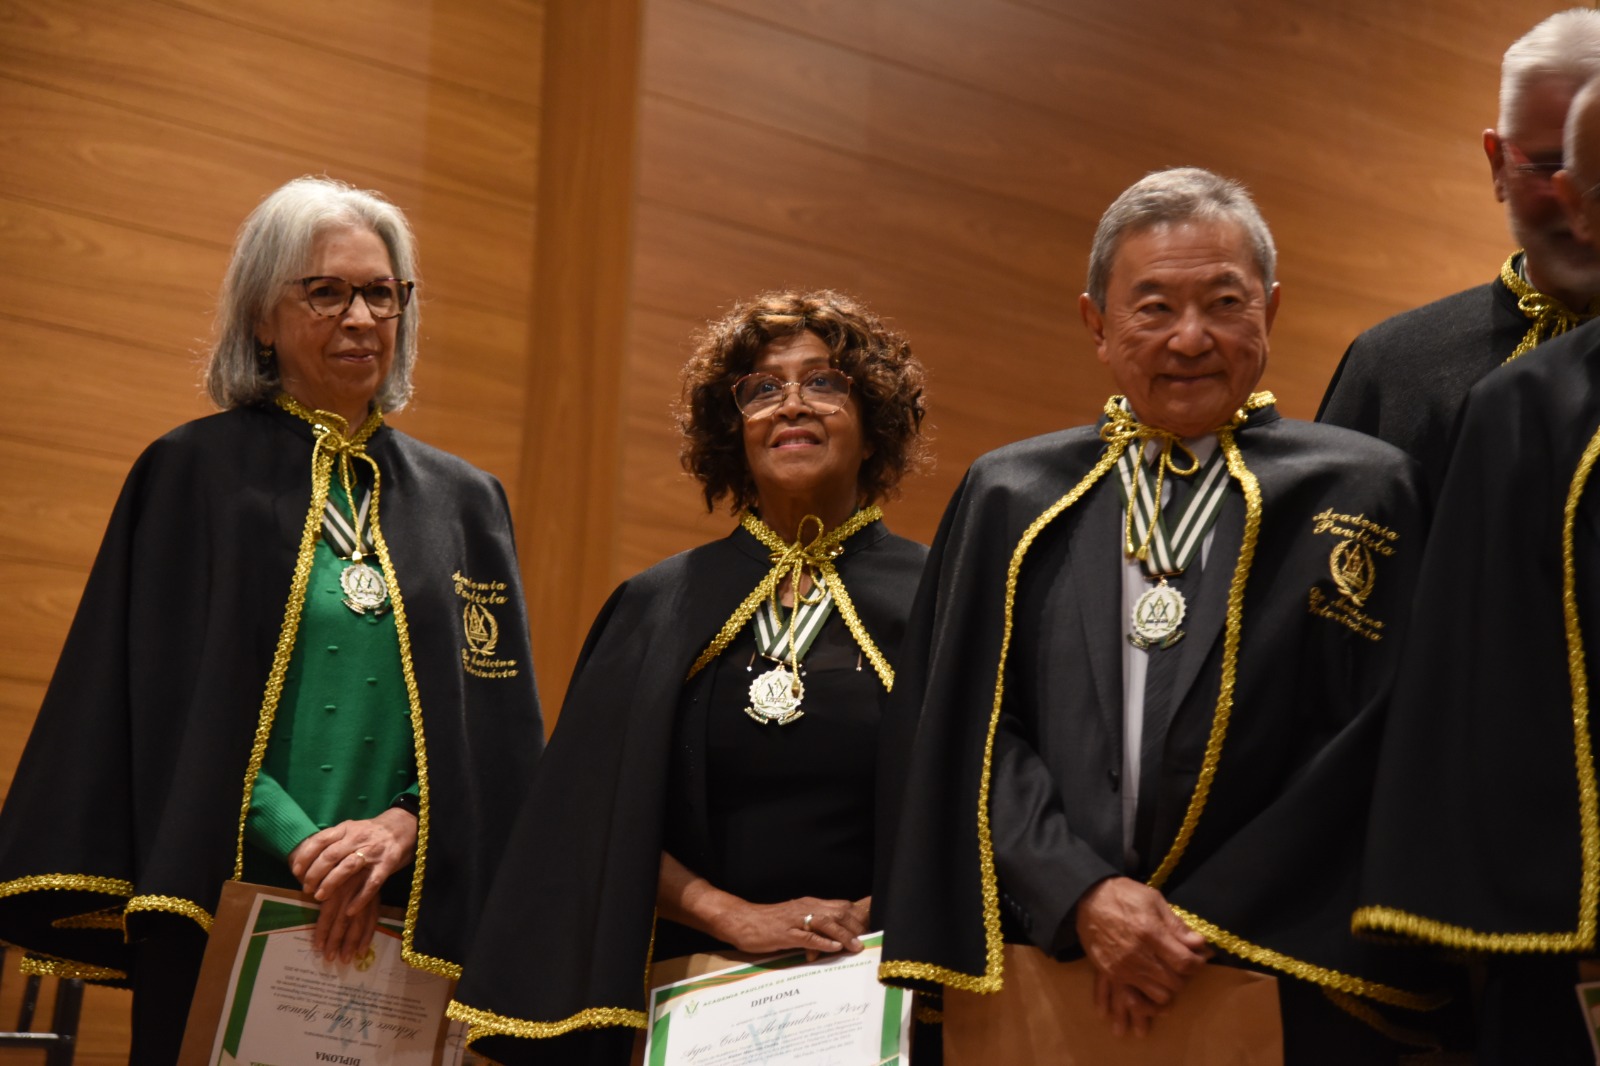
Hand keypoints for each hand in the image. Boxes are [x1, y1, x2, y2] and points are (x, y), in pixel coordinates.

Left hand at [287, 807, 417, 960]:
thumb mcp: (351, 830)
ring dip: (331, 883)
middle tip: (306, 889)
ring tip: (319, 897)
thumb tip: (304, 858)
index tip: (295, 871)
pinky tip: (350, 911)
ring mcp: (373, 851)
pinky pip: (372, 883)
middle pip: (331, 855)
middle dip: (315, 873)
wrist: (404, 826)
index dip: (306, 856)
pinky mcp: (388, 864)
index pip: (320, 840)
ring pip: (348, 867)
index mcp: (346, 829)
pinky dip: (360, 898)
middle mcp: (358, 838)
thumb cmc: (371, 833)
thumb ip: (333, 841)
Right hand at [711, 894, 867, 956]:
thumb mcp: (794, 920)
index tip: (868, 929)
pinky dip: (823, 943)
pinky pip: (807, 937)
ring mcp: (795, 920)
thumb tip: (833, 938)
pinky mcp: (785, 933)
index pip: (839, 907)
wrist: (742, 921)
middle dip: (855, 926)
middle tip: (867, 941)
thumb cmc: (768, 923)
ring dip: (843, 935)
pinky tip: (833, 948)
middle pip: (837, 913)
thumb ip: (813, 926)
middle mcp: (805, 908)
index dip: (856, 918)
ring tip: (856, 946)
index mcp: (809, 904)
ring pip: (826, 923)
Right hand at [1074, 877, 1210, 1033]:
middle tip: (1182, 966)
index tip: (1198, 958)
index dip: (1197, 963)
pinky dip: (1146, 1000)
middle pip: (1174, 982)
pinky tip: (1150, 991)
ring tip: (1166, 976)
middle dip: (1184, 976)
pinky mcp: (1111, 974)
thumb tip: (1199, 944)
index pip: (1185, 962)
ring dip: (1168, 988)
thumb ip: (1176, 924)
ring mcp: (1123, 968)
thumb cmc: (1123, 895)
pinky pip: (1134, 999)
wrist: (1087, 899)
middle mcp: (1138, 955)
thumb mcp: (1153, 899)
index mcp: (1150, 933)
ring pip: (1159, 995)